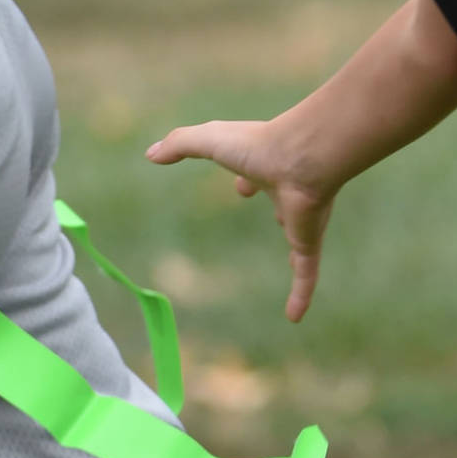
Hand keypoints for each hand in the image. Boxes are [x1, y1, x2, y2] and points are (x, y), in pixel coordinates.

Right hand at [146, 119, 337, 322]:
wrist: (303, 159)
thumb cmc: (255, 146)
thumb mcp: (207, 140)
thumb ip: (179, 144)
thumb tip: (151, 154)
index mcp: (262, 165)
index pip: (254, 175)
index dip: (247, 181)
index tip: (243, 188)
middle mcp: (283, 191)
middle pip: (279, 201)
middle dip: (277, 208)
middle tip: (275, 217)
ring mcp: (297, 218)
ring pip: (300, 238)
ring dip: (298, 248)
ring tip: (295, 263)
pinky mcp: (306, 241)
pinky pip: (305, 274)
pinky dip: (301, 294)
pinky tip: (294, 317)